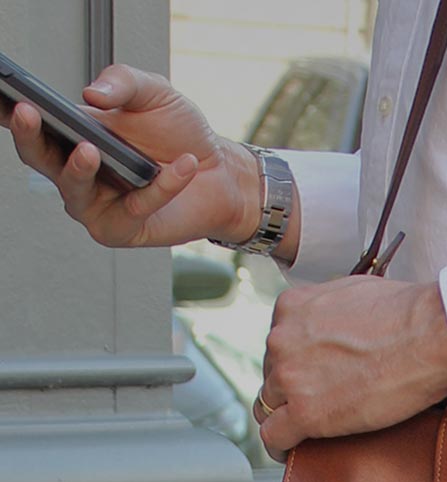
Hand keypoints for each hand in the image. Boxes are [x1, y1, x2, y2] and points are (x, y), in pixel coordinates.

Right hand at [0, 64, 261, 248]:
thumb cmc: (179, 134)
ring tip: (91, 149)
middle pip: (39, 159)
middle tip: (30, 114)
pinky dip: (161, 186)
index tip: (9, 99)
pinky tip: (183, 165)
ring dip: (80, 169)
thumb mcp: (153, 93)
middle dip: (31, 137)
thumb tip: (91, 93)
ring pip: (75, 191)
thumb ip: (123, 82)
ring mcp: (97, 205)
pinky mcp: (126, 229)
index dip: (14, 114)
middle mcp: (77, 173)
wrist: (220, 173)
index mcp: (72, 136)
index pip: (32, 125)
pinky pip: (136, 208)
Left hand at [256, 278, 446, 461]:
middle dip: (292, 389)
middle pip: (272, 375)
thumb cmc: (408, 313)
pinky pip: (275, 437)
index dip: (294, 363)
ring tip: (306, 429)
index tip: (308, 375)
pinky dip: (281, 447)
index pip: (278, 343)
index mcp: (292, 308)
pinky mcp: (307, 413)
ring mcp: (291, 378)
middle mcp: (283, 339)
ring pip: (269, 407)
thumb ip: (333, 310)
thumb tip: (342, 324)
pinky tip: (291, 451)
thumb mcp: (355, 292)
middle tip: (319, 400)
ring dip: (287, 417)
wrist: (431, 334)